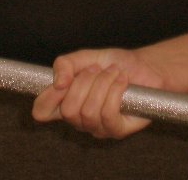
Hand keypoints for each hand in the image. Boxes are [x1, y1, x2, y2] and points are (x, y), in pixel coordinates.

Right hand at [31, 48, 165, 138]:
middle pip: (67, 110)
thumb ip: (65, 64)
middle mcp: (79, 118)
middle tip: (97, 70)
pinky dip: (116, 90)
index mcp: (66, 101)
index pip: (42, 111)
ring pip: (89, 111)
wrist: (145, 67)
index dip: (46, 98)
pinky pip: (108, 113)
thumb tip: (58, 83)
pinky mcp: (117, 130)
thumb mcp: (86, 57)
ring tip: (113, 73)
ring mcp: (97, 127)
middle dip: (84, 82)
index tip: (62, 81)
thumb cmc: (115, 63)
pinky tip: (122, 81)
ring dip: (103, 83)